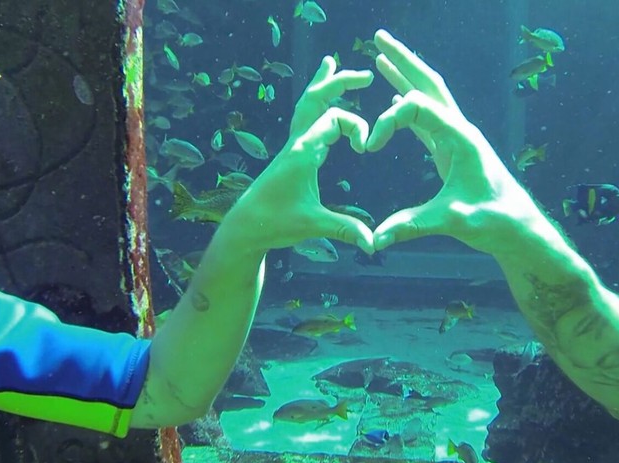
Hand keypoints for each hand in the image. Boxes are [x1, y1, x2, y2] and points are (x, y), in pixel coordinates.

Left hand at [221, 56, 375, 254]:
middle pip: (316, 99)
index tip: (366, 149)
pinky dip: (317, 104)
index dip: (357, 127)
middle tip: (365, 74)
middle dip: (340, 82)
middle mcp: (296, 143)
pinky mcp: (291, 154)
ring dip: (321, 84)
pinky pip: (305, 119)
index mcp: (302, 152)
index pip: (334, 119)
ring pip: (306, 105)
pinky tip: (322, 102)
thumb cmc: (274, 223)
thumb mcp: (312, 225)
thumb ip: (344, 230)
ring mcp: (292, 146)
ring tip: (330, 63)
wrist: (245, 226)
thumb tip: (373, 244)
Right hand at [367, 30, 529, 255]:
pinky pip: (427, 118)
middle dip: (403, 59)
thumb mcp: (453, 221)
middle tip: (379, 37)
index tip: (370, 147)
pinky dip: (408, 104)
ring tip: (382, 56)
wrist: (517, 226)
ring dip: (405, 75)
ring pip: (428, 96)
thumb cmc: (494, 220)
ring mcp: (457, 137)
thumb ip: (414, 226)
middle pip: (428, 83)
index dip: (388, 121)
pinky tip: (395, 97)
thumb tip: (377, 239)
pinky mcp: (452, 149)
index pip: (417, 107)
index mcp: (461, 137)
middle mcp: (460, 129)